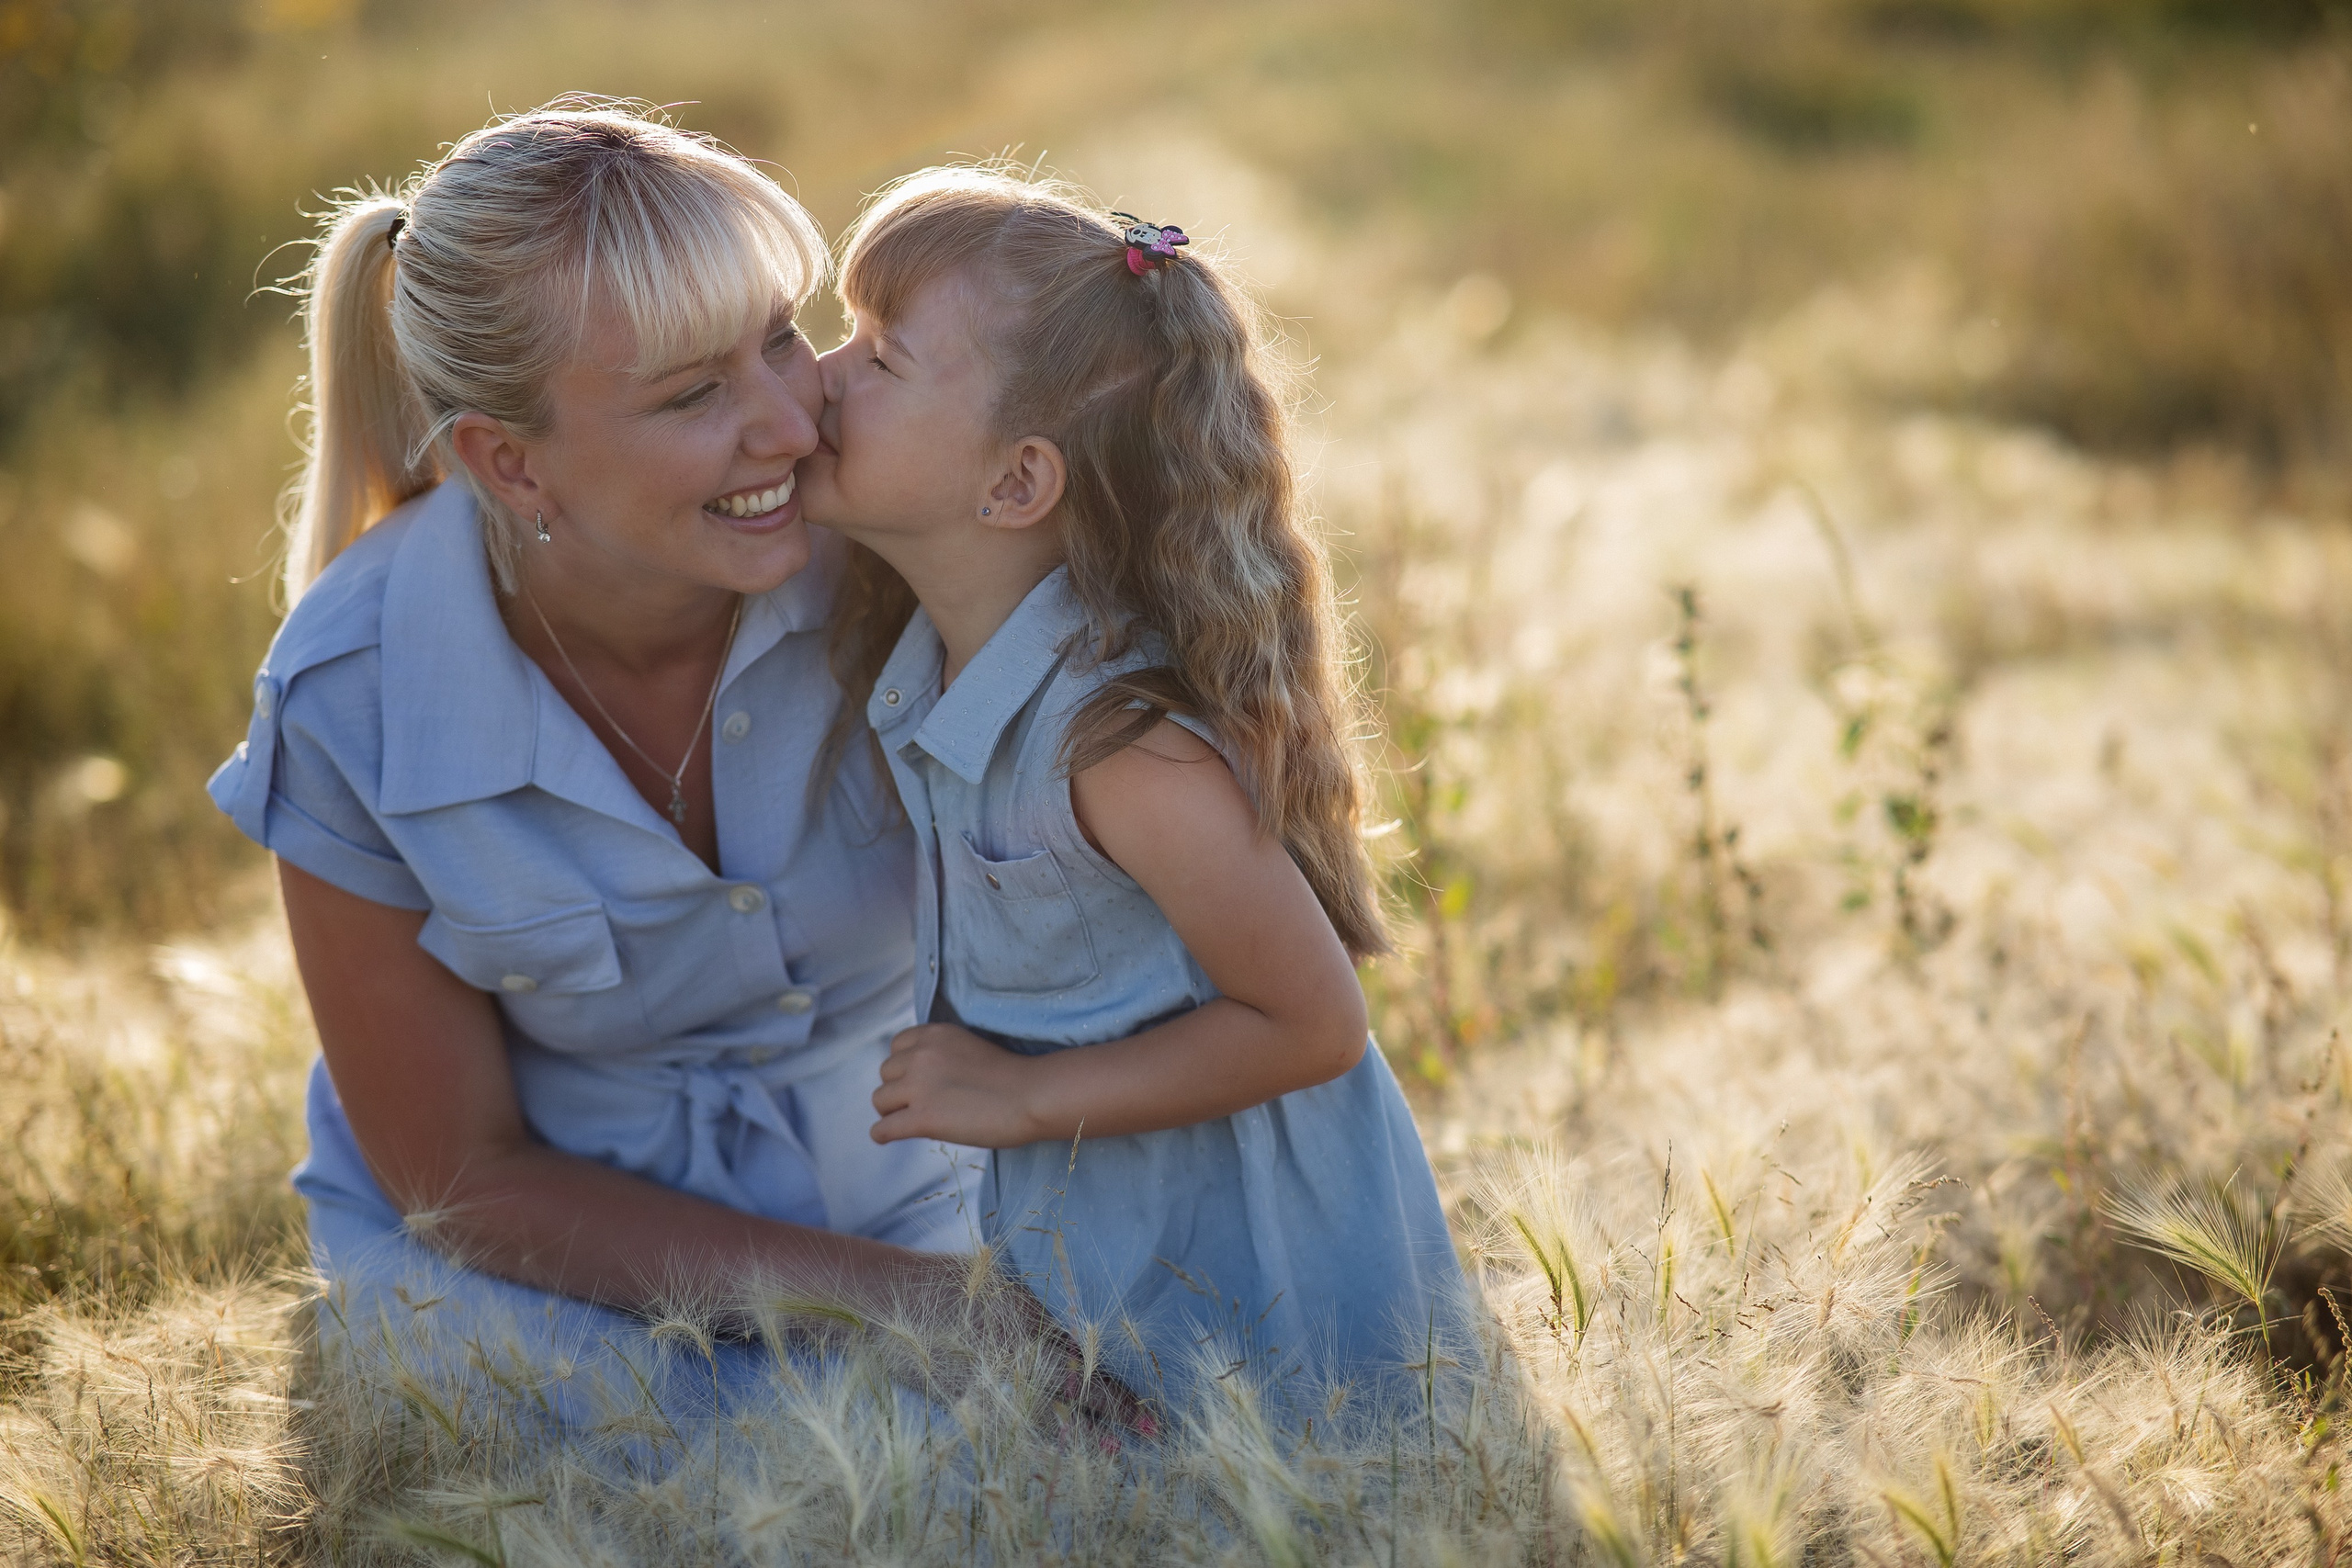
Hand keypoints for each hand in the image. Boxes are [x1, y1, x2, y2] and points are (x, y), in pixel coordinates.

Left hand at [871, 1022, 1045, 1147]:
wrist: (1033, 1095)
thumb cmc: (1014, 1078)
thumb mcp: (969, 1049)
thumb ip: (942, 1055)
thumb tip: (919, 1080)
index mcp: (935, 1034)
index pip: (896, 1047)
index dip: (905, 1067)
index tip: (919, 1081)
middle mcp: (921, 1055)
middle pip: (886, 1073)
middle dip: (899, 1089)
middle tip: (921, 1104)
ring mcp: (919, 1086)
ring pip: (880, 1100)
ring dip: (893, 1111)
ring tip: (912, 1121)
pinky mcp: (923, 1118)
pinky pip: (882, 1129)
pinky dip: (883, 1135)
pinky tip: (890, 1138)